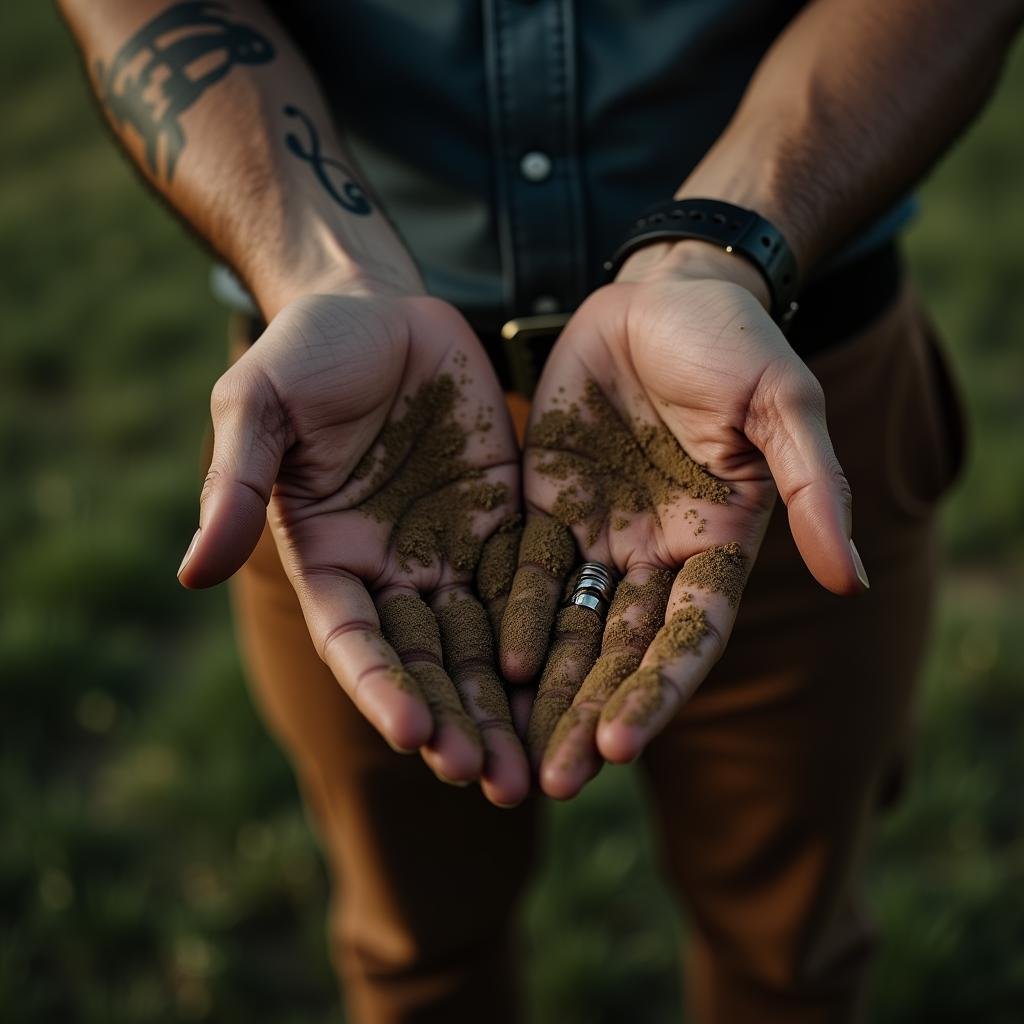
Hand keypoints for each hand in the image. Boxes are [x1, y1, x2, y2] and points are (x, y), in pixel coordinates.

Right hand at [177, 286, 529, 806]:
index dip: (383, 686)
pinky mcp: (502, 523)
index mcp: (328, 556)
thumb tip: (189, 572)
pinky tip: (583, 681)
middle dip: (459, 721)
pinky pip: (533, 586)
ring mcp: (450, 551)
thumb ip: (238, 485)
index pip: (356, 639)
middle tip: (498, 782)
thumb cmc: (306, 351)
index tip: (416, 732)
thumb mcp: (260, 404)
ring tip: (540, 765)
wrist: (379, 308)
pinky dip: (552, 636)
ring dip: (508, 705)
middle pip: (427, 660)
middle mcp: (390, 569)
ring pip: (484, 641)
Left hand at [500, 241, 868, 798]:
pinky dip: (510, 617)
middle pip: (622, 651)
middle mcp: (657, 552)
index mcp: (717, 540)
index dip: (656, 690)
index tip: (620, 747)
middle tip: (552, 783)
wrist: (659, 292)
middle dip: (589, 715)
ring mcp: (600, 533)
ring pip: (571, 626)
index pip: (687, 635)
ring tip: (509, 751)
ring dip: (544, 690)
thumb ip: (812, 485)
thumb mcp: (780, 401)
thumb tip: (851, 578)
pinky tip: (486, 665)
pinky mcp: (547, 504)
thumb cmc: (732, 339)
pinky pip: (524, 571)